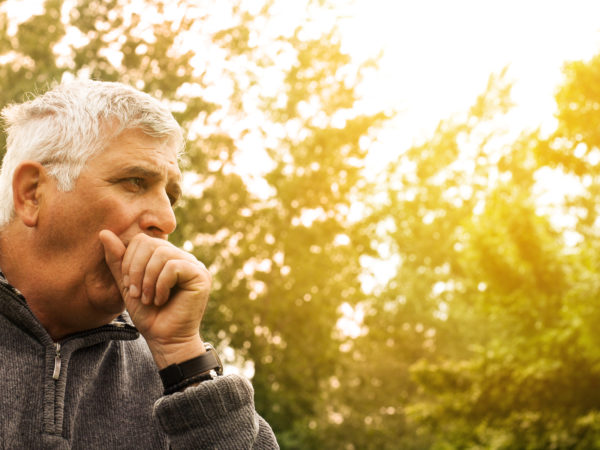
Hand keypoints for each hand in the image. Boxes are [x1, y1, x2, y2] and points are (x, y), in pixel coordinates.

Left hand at [99, 230, 210, 367]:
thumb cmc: (149, 316)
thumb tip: (104, 232)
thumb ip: (118, 260)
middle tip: (136, 293)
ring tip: (148, 299)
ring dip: (148, 280)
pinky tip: (161, 299)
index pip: (143, 240)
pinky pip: (173, 267)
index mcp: (167, 257)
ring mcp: (194, 265)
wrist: (165, 340)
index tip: (128, 285)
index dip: (129, 260)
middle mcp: (182, 257)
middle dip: (136, 270)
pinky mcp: (201, 275)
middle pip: (151, 244)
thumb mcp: (127, 285)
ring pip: (162, 254)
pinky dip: (161, 285)